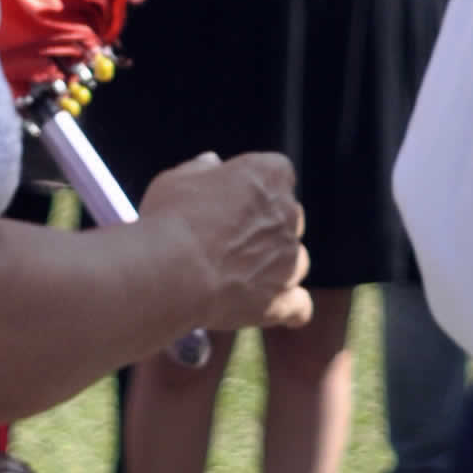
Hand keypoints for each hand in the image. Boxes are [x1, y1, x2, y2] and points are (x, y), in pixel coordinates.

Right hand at [138, 150, 308, 332]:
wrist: (173, 273)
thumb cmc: (172, 221)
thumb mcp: (179, 181)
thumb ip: (201, 170)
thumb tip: (212, 163)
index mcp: (269, 175)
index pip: (278, 174)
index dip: (258, 190)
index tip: (236, 203)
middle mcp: (288, 214)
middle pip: (289, 219)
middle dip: (267, 230)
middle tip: (233, 244)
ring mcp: (290, 261)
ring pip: (296, 262)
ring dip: (277, 269)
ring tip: (243, 280)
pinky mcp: (283, 302)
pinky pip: (300, 307)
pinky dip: (290, 308)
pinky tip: (275, 309)